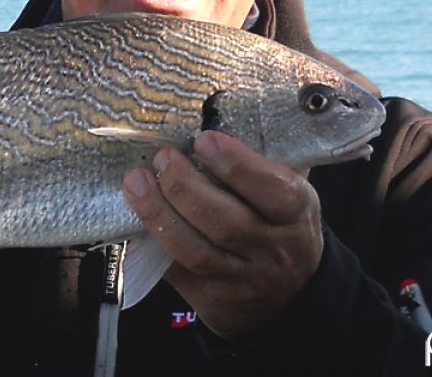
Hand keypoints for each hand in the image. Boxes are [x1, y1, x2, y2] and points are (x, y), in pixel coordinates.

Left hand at [122, 130, 322, 337]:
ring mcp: (241, 279)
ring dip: (159, 214)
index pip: (271, 190)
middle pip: (224, 221)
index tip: (203, 140)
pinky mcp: (212, 298)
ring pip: (195, 250)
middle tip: (162, 158)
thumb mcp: (287, 192)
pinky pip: (175, 271)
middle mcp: (272, 250)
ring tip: (136, 182)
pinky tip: (134, 218)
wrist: (292, 293)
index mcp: (296, 214)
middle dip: (184, 185)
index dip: (235, 164)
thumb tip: (203, 132)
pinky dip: (151, 243)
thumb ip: (255, 166)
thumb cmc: (280, 226)